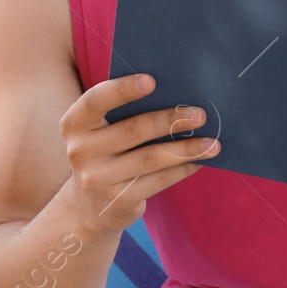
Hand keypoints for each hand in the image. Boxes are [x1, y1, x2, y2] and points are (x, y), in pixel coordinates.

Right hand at [59, 73, 218, 232]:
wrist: (88, 207)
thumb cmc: (104, 152)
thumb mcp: (99, 131)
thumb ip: (122, 112)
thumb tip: (174, 93)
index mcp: (74, 124)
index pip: (95, 101)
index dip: (122, 89)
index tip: (152, 80)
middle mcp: (81, 151)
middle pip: (132, 130)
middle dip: (170, 120)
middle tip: (200, 114)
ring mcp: (98, 179)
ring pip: (150, 158)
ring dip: (185, 149)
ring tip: (212, 143)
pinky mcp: (118, 201)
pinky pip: (158, 181)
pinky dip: (182, 169)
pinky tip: (199, 161)